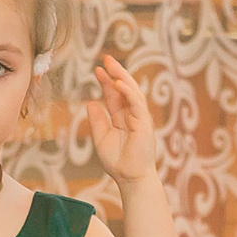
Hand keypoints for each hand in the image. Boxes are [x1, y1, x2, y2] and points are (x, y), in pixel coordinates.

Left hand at [86, 55, 158, 184]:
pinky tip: (118, 83)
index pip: (115, 95)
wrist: (130, 178)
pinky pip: (136, 104)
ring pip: (133, 92)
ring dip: (122, 77)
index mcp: (123, 118)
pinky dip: (128, 93)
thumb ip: (97, 121)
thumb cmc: (117, 163)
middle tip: (106, 58)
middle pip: (125, 89)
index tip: (97, 70)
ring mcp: (140, 118)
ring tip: (111, 65)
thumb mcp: (101, 138)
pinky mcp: (144, 123)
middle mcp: (133, 115)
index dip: (106, 82)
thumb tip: (91, 102)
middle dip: (116, 73)